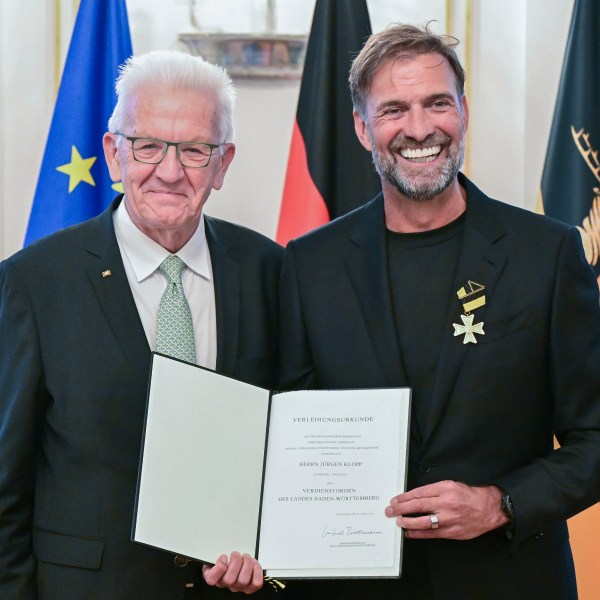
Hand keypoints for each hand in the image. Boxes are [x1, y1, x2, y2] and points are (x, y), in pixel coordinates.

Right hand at [202, 551, 263, 593]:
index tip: (224, 557)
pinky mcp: (250, 586)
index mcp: (214, 576)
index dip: (219, 568)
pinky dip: (257, 571)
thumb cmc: (226, 558)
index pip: (211, 579)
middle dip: (235, 562)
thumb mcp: (215, 553)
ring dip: (246, 564)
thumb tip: (216, 549)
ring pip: (243, 580)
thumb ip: (214, 552)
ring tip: (245, 557)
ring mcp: (239, 587)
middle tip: (236, 554)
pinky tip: (253, 564)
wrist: (235, 564)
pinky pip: (256, 582)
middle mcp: (226, 584)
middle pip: (229, 580)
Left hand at [385, 480, 508, 539]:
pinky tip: (409, 532)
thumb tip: (415, 496)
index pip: (419, 493)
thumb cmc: (469, 496)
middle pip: (418, 506)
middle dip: (401, 508)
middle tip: (390, 510)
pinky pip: (431, 533)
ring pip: (423, 521)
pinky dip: (418, 533)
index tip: (395, 500)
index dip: (404, 497)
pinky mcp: (452, 532)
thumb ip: (434, 490)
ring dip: (407, 522)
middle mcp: (446, 503)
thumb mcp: (451, 484)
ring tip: (398, 521)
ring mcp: (449, 519)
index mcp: (444, 488)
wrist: (489, 509)